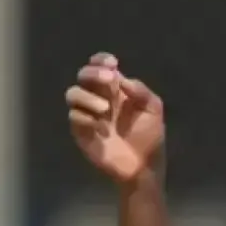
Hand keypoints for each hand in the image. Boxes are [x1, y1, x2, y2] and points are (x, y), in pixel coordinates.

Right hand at [66, 52, 164, 183]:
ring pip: (72, 94)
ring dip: (88, 97)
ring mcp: (88, 114)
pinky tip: (100, 128)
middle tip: (109, 80)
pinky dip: (85, 118)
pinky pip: (74, 117)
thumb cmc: (149, 135)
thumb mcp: (153, 110)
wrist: (144, 165)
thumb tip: (123, 79)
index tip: (112, 63)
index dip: (101, 61)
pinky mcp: (81, 132)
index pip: (101, 67)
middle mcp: (99, 98)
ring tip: (106, 109)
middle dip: (93, 73)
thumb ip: (141, 92)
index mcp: (116, 90)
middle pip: (83, 76)